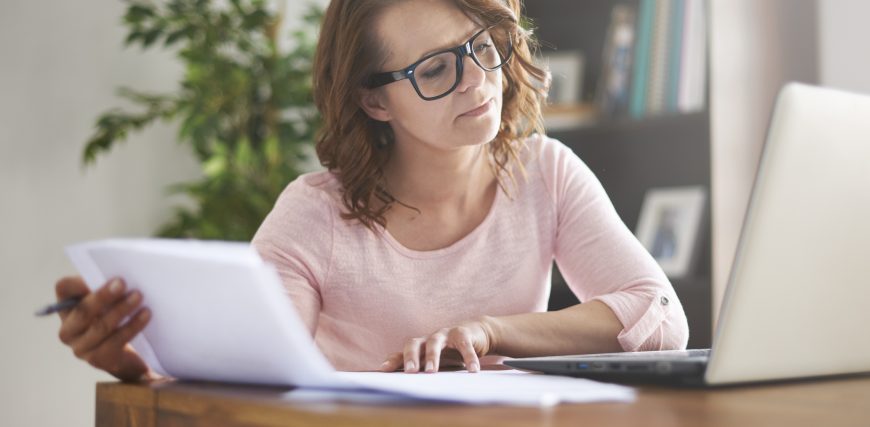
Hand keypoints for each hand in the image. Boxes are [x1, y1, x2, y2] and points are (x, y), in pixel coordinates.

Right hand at [55, 276, 152, 381]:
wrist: (128, 356)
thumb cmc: (118, 318)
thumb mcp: (110, 301)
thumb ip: (110, 287)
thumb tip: (123, 272)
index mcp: (67, 307)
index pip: (64, 287)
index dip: (79, 281)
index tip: (99, 273)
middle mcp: (68, 329)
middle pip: (83, 310)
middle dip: (103, 296)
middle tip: (123, 283)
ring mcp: (81, 348)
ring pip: (100, 326)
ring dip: (121, 310)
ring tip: (139, 297)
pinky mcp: (98, 360)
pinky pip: (115, 341)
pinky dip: (132, 326)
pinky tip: (146, 315)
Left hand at [380, 318, 495, 372]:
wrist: (476, 334)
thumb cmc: (452, 352)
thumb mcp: (437, 362)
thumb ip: (425, 371)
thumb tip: (410, 390)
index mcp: (420, 347)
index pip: (401, 353)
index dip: (392, 361)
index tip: (383, 371)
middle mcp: (429, 339)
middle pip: (414, 344)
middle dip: (410, 358)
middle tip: (410, 372)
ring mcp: (445, 334)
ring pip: (434, 342)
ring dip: (432, 357)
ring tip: (431, 371)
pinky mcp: (462, 333)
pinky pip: (463, 345)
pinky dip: (468, 357)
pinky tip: (473, 370)